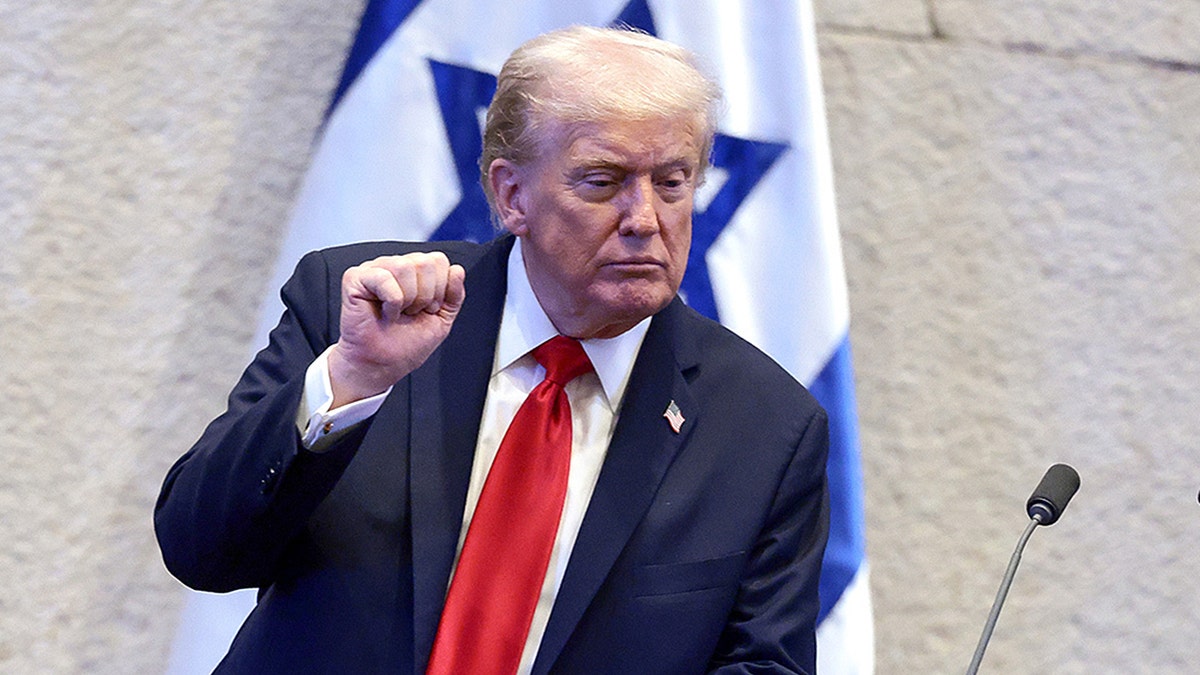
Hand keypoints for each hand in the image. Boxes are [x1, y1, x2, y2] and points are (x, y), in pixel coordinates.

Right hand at [327, 252, 465, 406]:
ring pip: (405, 266)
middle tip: (412, 313)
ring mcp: (374, 270)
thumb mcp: (441, 319)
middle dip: (426, 295)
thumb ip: (454, 295)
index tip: (428, 309)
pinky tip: (386, 313)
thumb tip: (457, 270)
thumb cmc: (406, 344)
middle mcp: (395, 266)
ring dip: (409, 298)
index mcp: (415, 272)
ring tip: (400, 313)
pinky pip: (384, 278)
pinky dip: (392, 301)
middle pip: (425, 262)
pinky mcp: (355, 279)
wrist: (383, 364)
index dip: (440, 288)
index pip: (438, 260)